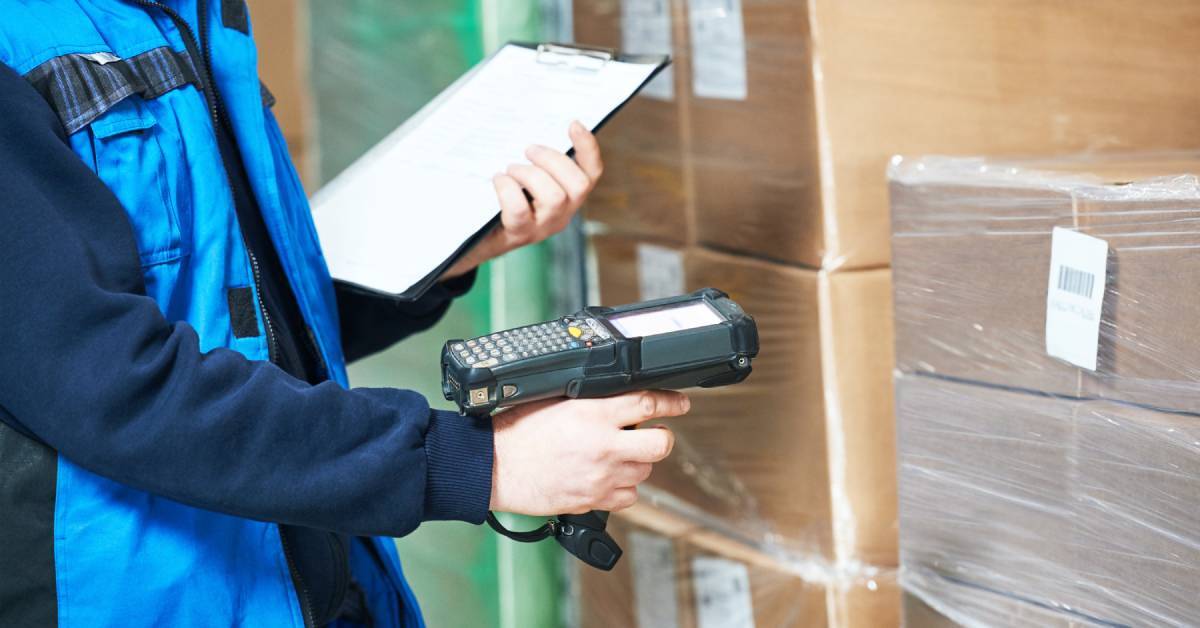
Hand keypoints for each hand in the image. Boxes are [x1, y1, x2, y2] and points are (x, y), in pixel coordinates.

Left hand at [440, 120, 602, 278]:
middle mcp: (562, 214)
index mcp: (568, 197)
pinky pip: (520, 209)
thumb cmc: (502, 200)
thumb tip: (533, 128)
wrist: (477, 238)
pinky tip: (498, 180)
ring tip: (511, 169)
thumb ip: (536, 161)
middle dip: (553, 160)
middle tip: (528, 149)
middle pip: (578, 185)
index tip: (573, 124)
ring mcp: (543, 227)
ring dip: (530, 175)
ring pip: (554, 197)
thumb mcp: (525, 179)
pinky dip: (507, 189)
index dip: (588, 148)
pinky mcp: (520, 234)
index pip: (592, 173)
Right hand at [489, 390, 690, 515]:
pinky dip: (623, 487)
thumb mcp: (556, 400)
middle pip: (660, 444)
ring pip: (645, 472)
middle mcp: (604, 446)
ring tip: (615, 456)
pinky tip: (606, 477)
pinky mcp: (594, 501)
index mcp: (593, 414)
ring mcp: (602, 477)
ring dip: (637, 462)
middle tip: (652, 433)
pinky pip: (628, 496)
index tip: (680, 402)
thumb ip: (592, 399)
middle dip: (661, 437)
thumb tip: (618, 395)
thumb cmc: (516, 432)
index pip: (648, 403)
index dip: (671, 401)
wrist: (495, 466)